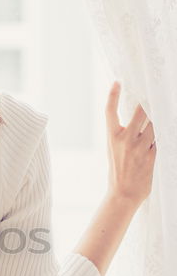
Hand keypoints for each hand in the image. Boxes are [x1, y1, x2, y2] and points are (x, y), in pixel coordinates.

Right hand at [105, 81, 156, 206]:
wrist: (123, 193)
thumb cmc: (118, 171)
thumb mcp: (114, 150)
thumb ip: (123, 134)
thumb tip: (139, 119)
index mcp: (113, 137)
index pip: (110, 111)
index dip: (113, 95)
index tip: (117, 82)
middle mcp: (126, 139)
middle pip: (140, 112)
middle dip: (148, 102)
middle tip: (154, 92)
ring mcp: (139, 147)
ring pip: (154, 124)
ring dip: (159, 118)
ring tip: (163, 110)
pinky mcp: (152, 155)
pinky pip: (161, 138)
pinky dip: (164, 133)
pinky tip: (166, 129)